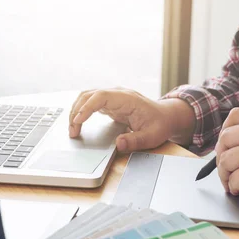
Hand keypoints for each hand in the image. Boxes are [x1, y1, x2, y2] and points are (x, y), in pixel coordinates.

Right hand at [68, 88, 195, 151]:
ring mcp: (113, 97)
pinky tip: (78, 124)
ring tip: (73, 130)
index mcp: (127, 98)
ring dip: (76, 111)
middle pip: (89, 95)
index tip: (78, 121)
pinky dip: (81, 112)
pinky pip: (90, 103)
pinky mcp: (110, 103)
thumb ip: (135, 141)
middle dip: (76, 111)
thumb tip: (119, 144)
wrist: (166, 116)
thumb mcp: (152, 136)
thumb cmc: (159, 124)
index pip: (101, 96)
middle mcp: (117, 94)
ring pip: (87, 97)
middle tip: (72, 132)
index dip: (87, 107)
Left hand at [215, 108, 238, 219]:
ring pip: (225, 160)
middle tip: (226, 169)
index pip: (235, 116)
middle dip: (220, 156)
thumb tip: (222, 140)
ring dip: (225, 175)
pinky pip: (231, 179)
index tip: (226, 146)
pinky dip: (233, 188)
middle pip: (225, 137)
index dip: (225, 131)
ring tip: (234, 182)